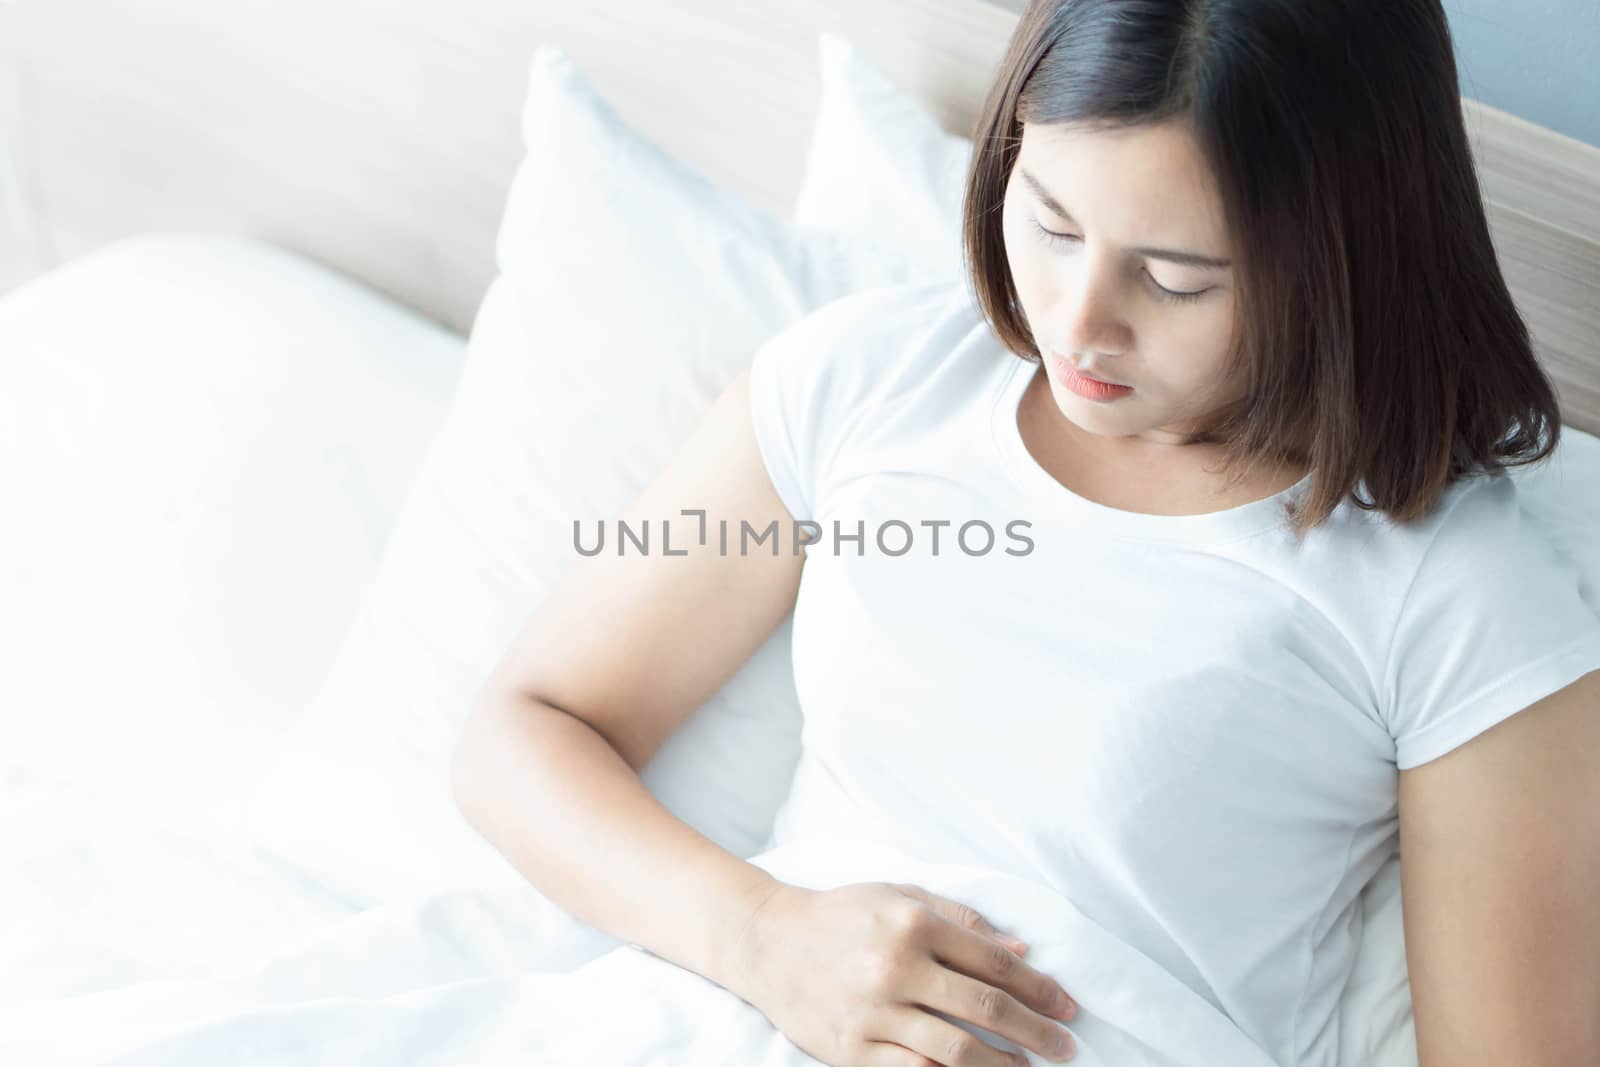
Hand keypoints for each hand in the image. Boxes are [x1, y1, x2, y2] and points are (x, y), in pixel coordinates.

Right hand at [726, 879, 1077, 1065]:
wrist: (766, 941)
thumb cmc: (841, 914)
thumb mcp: (899, 896)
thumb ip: (961, 920)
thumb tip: (1021, 952)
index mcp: (912, 924)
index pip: (992, 962)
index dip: (1038, 988)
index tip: (1067, 1005)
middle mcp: (895, 968)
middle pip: (985, 1010)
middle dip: (1036, 1032)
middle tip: (1067, 1047)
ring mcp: (872, 1014)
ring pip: (956, 1051)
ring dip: (1003, 1066)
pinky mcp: (851, 1050)